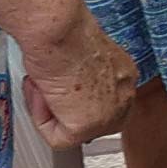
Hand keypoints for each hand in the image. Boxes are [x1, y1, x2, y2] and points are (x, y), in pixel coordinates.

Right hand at [20, 9, 139, 146]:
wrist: (57, 29)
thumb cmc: (64, 32)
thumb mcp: (79, 58)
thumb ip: (81, 78)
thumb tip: (66, 90)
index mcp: (125, 75)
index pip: (106, 104)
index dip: (75, 101)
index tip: (56, 90)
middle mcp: (124, 94)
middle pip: (93, 123)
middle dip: (64, 111)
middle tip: (45, 89)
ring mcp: (109, 114)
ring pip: (73, 132)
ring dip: (49, 110)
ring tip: (42, 83)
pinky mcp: (86, 127)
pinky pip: (57, 138)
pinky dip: (41, 118)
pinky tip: (42, 92)